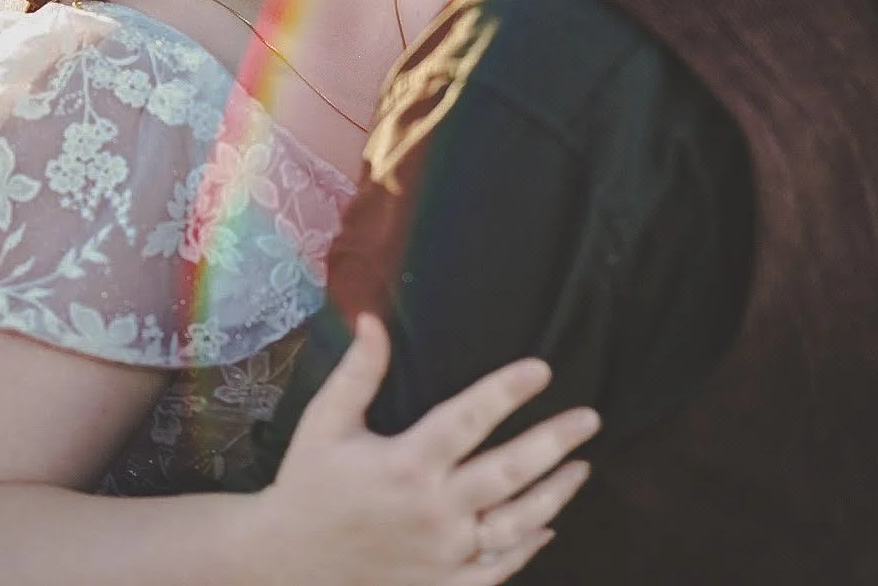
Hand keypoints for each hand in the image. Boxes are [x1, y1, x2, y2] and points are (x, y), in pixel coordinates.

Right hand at [265, 312, 598, 585]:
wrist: (288, 563)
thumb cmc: (310, 484)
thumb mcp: (325, 422)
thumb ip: (357, 371)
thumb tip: (373, 317)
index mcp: (406, 464)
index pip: (469, 420)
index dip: (507, 392)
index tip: (543, 370)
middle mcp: (433, 511)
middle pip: (508, 473)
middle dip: (555, 443)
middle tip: (589, 419)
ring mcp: (442, 555)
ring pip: (514, 524)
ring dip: (554, 496)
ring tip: (582, 467)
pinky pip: (496, 571)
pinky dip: (526, 550)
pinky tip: (548, 527)